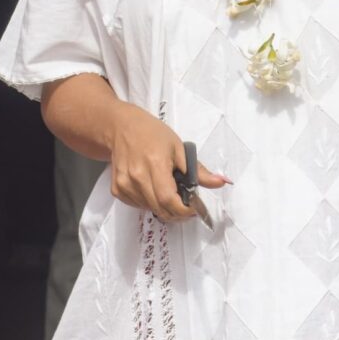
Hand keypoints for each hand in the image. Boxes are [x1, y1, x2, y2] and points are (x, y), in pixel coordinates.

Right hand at [104, 103, 226, 223]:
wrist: (121, 127)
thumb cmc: (151, 133)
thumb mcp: (179, 148)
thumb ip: (199, 171)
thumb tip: (221, 182)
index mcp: (155, 164)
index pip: (169, 200)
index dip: (184, 210)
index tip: (194, 208)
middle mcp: (137, 177)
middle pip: (160, 209)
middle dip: (177, 212)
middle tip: (186, 204)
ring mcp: (124, 184)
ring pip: (149, 209)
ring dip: (163, 207)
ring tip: (168, 190)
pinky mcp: (117, 189)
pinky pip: (137, 205)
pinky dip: (149, 203)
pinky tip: (153, 188)